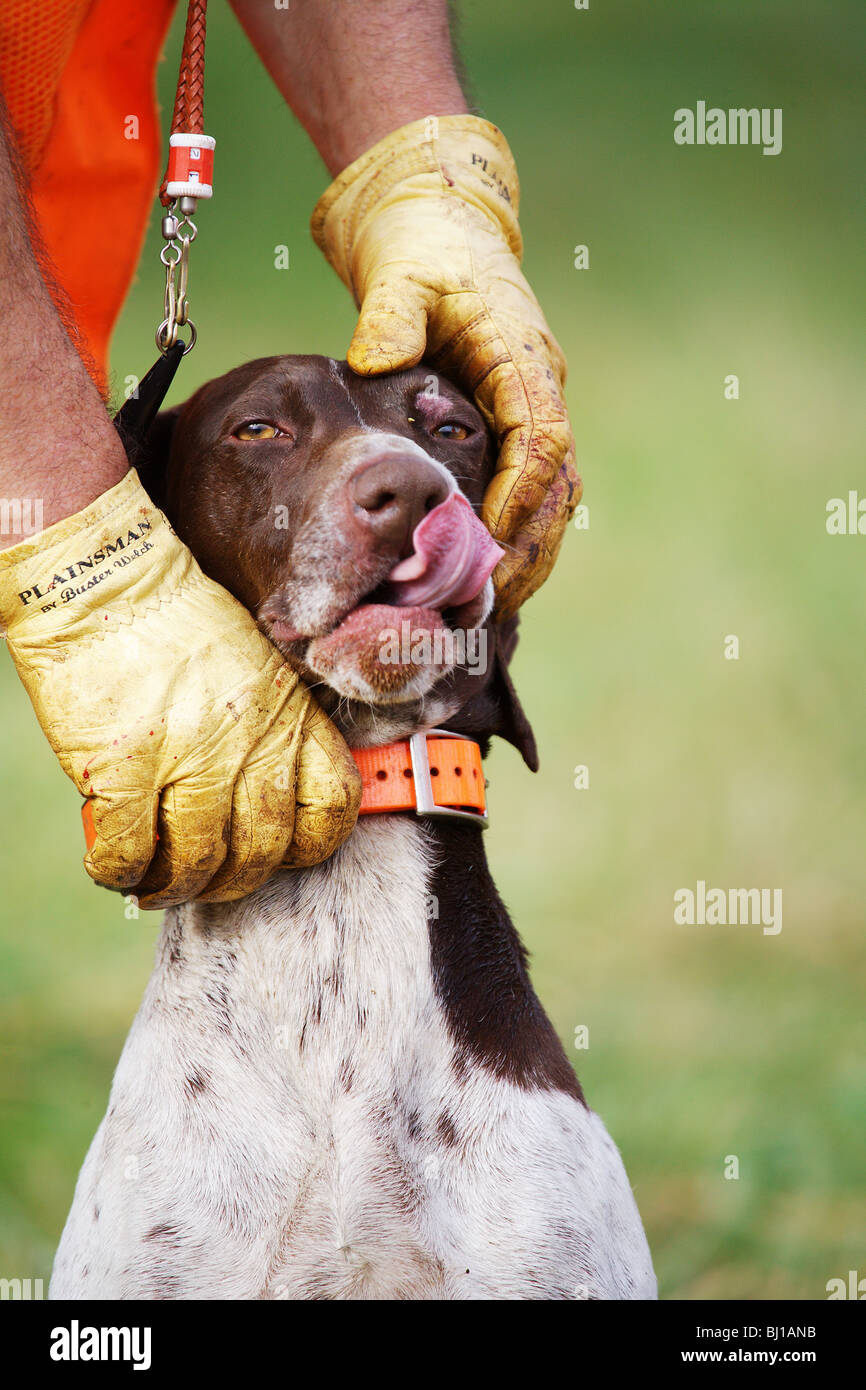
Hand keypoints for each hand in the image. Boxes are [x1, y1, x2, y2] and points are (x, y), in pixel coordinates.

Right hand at [0, 470, 360, 908]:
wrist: (107, 583)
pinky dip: (121, 871)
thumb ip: (275, 731)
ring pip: (199, 860)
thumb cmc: (182, 627)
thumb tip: (268, 803)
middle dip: (234, 880)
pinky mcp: (124, 764)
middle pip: (264, 849)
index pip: (333, 807)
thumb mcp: (262, 668)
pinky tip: (115, 866)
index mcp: (291, 715)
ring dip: (176, 887)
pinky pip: (131, 848)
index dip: (309, 846)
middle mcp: (249, 741)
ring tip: (156, 884)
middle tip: (206, 880)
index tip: (279, 853)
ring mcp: (187, 755)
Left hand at [311, 115, 579, 618]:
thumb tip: (373, 363)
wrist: (435, 220)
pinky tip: (484, 574)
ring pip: (552, 497)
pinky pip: (530, 492)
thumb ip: (390, 316)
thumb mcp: (400, 272)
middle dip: (529, 546)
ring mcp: (530, 408)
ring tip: (490, 605)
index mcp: (521, 358)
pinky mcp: (512, 423)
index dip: (520, 496)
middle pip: (558, 485)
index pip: (541, 440)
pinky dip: (515, 536)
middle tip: (490, 600)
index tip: (487, 541)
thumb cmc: (420, 247)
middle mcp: (539, 388)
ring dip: (529, 552)